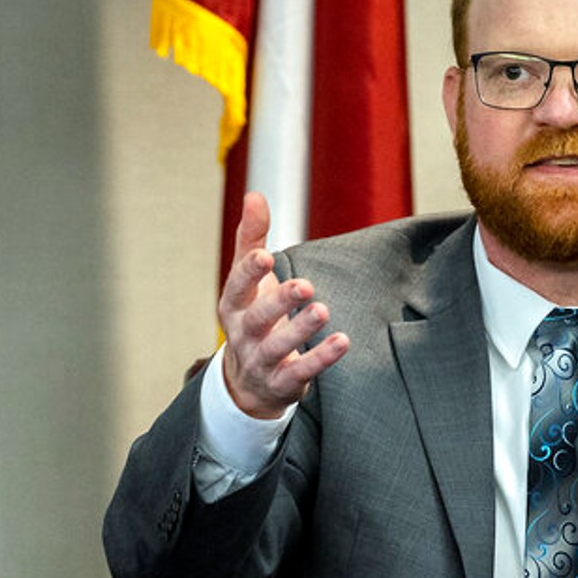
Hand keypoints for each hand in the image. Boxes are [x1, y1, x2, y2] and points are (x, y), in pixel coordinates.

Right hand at [217, 192, 349, 417]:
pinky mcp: (282, 382)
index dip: (249, 272)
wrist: (249, 381)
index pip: (238, 286)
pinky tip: (342, 342)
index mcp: (234, 305)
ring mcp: (261, 361)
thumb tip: (254, 195)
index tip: (265, 256)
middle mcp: (243, 334)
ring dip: (301, 330)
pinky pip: (300, 372)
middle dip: (280, 302)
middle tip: (306, 286)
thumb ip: (252, 239)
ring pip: (278, 347)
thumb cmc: (253, 316)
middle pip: (258, 318)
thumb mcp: (249, 280)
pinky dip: (321, 359)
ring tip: (323, 310)